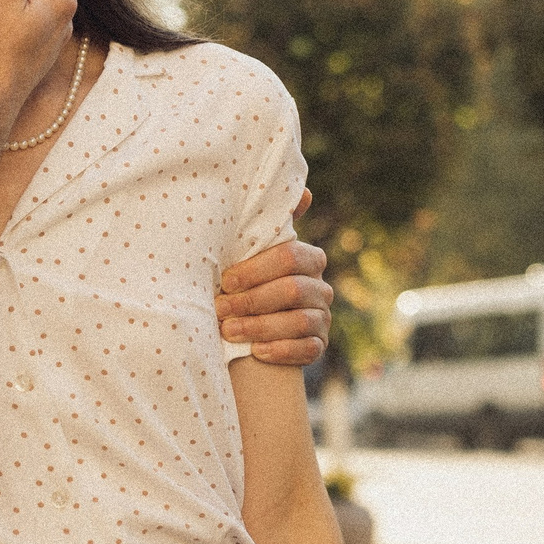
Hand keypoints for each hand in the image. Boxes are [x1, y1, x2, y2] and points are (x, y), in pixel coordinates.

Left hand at [215, 216, 331, 366]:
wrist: (252, 324)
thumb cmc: (248, 280)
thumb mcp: (253, 252)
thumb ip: (269, 225)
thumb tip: (304, 191)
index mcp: (308, 258)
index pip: (289, 257)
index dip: (256, 270)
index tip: (226, 280)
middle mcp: (320, 287)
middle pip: (291, 290)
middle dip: (251, 300)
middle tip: (220, 308)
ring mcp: (323, 317)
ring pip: (298, 322)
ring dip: (260, 326)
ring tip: (229, 331)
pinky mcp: (319, 345)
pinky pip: (307, 349)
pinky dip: (281, 350)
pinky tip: (256, 352)